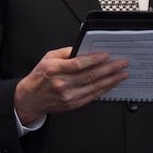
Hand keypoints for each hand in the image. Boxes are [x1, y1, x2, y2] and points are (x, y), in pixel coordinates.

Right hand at [14, 47, 128, 123]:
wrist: (30, 99)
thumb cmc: (40, 77)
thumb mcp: (48, 58)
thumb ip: (66, 52)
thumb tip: (84, 48)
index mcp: (54, 69)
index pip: (78, 64)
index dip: (94, 59)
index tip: (107, 55)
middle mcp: (62, 83)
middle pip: (90, 75)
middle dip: (109, 68)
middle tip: (122, 63)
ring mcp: (68, 95)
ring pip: (94, 87)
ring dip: (111, 80)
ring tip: (122, 74)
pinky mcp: (73, 104)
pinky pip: (93, 96)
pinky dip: (105, 90)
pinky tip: (113, 84)